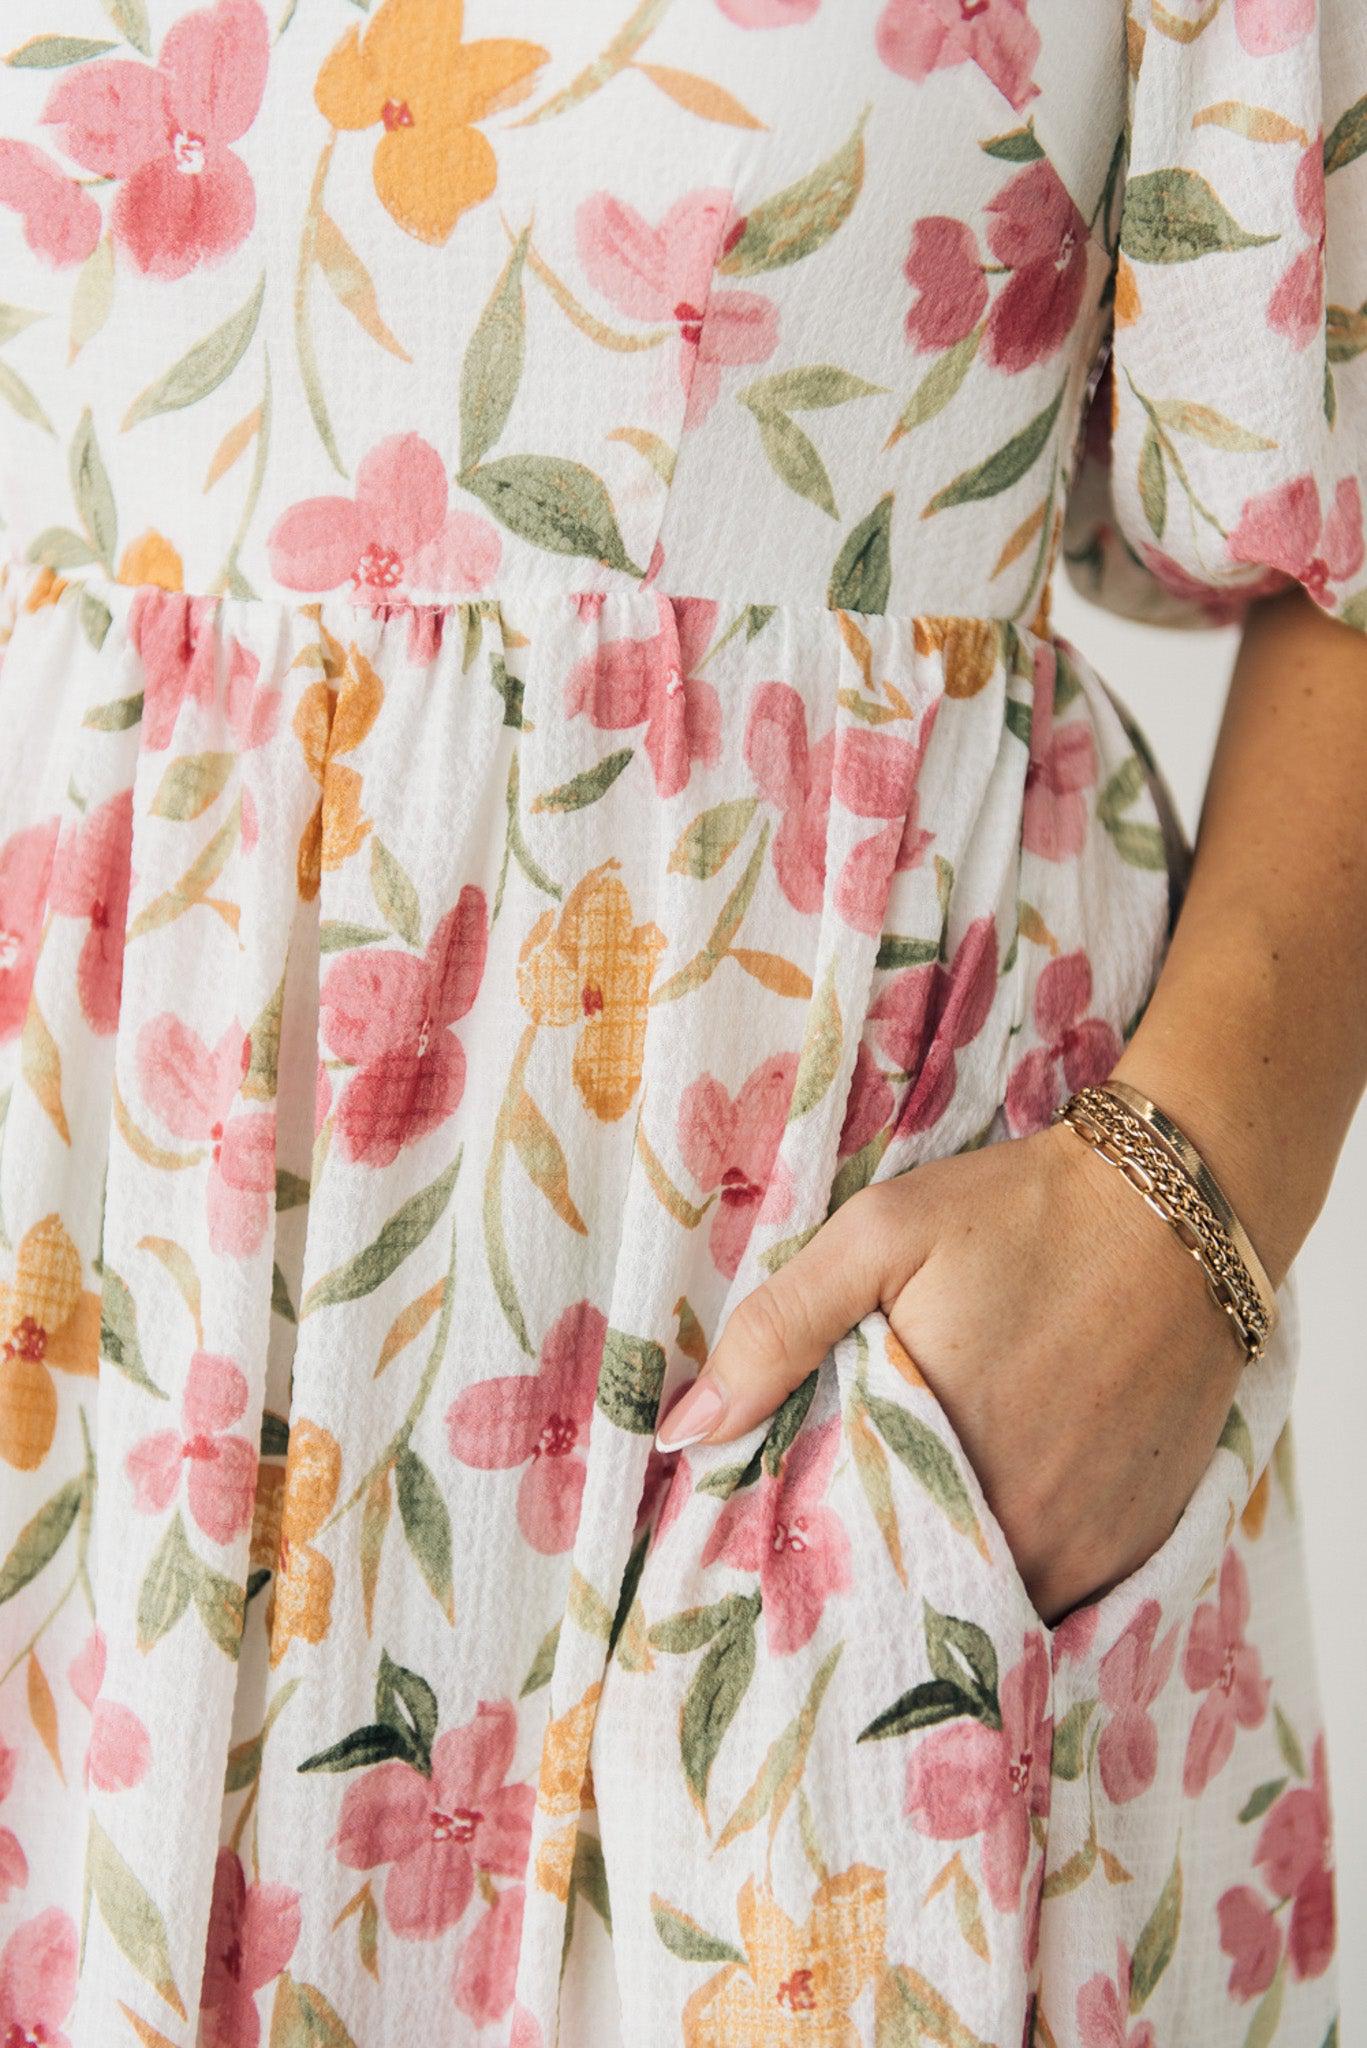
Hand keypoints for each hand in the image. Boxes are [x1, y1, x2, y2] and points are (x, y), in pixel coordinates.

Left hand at [654, 1120, 1248, 1624]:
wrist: (1179, 1207)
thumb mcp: (878, 1238)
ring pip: (989, 1603)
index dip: (801, 1558)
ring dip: (945, 1582)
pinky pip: (1058, 1595)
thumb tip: (683, 1434)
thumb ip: (775, 1331)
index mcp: (935, 1460)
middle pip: (915, 1597)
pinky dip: (1019, 1571)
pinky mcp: (1137, 1543)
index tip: (767, 1546)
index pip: (839, 1562)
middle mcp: (1018, 1527)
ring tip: (911, 1524)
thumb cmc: (1020, 1214)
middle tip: (838, 1537)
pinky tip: (993, 1515)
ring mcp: (1087, 1547)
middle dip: (870, 1582)